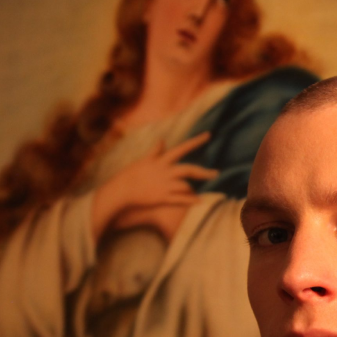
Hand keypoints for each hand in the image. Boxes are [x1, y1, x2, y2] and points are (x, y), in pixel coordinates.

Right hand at [92, 132, 217, 240]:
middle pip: (189, 169)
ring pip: (186, 185)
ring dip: (195, 189)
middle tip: (216, 173)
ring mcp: (164, 185)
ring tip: (200, 192)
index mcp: (161, 160)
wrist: (120, 191)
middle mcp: (165, 172)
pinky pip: (180, 200)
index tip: (208, 135)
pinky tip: (200, 201)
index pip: (181, 148)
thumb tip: (162, 140)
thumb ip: (155, 151)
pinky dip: (191, 201)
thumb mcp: (143, 161)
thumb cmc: (130, 175)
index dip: (195, 141)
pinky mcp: (162, 198)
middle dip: (204, 172)